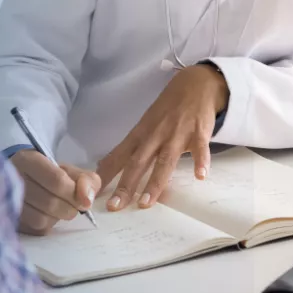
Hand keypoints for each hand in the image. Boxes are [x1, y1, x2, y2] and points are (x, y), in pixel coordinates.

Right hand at [9, 150, 101, 235]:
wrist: (22, 180)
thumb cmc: (48, 174)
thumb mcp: (69, 171)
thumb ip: (86, 181)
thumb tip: (87, 201)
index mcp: (29, 160)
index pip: (57, 181)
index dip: (74, 194)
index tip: (83, 201)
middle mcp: (12, 179)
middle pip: (50, 202)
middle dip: (68, 208)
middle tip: (71, 205)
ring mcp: (7, 199)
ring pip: (41, 219)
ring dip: (56, 218)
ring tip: (56, 209)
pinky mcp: (9, 217)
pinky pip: (35, 229)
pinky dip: (46, 225)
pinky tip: (45, 215)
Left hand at [97, 64, 228, 210]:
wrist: (194, 86)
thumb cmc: (166, 110)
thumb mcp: (144, 126)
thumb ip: (129, 148)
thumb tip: (104, 166)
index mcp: (140, 135)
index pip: (118, 157)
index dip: (105, 175)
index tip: (92, 192)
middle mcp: (155, 136)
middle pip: (138, 163)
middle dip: (125, 185)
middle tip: (114, 206)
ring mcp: (176, 134)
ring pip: (164, 161)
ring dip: (155, 182)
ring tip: (146, 202)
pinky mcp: (198, 132)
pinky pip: (200, 148)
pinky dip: (200, 161)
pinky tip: (200, 176)